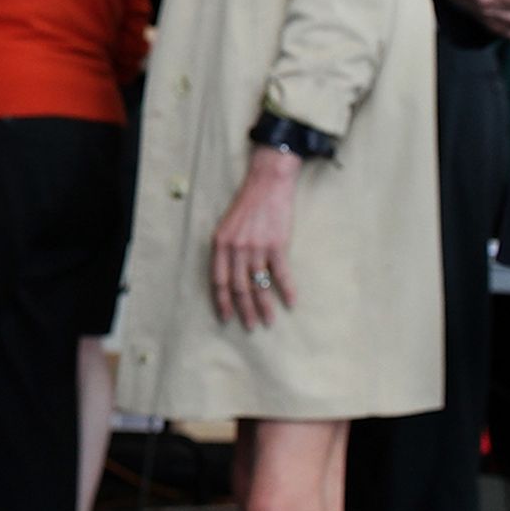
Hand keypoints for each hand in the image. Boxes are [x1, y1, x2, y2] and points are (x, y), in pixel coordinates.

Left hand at [211, 146, 300, 329]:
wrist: (267, 184)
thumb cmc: (248, 205)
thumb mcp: (228, 226)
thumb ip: (227, 249)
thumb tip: (231, 276)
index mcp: (220, 244)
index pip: (218, 280)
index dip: (222, 301)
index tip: (226, 318)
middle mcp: (235, 248)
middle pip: (238, 287)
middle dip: (244, 310)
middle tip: (250, 326)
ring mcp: (256, 247)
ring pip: (258, 285)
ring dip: (264, 306)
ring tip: (268, 321)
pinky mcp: (276, 245)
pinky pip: (281, 275)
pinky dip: (287, 291)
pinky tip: (291, 303)